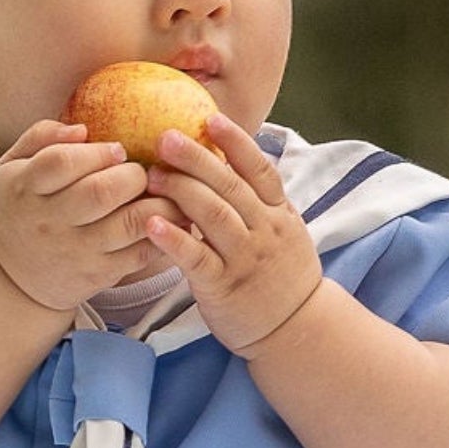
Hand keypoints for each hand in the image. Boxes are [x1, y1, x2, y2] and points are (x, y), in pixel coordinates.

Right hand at [0, 119, 190, 314]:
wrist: (13, 278)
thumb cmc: (21, 208)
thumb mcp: (12, 166)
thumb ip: (42, 137)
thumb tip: (82, 129)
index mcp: (25, 187)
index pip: (62, 162)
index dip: (97, 152)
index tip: (118, 150)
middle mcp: (48, 221)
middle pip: (101, 192)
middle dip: (133, 175)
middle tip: (140, 173)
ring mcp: (75, 251)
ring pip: (129, 224)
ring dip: (159, 203)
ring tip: (167, 192)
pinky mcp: (97, 276)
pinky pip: (140, 254)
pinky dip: (162, 234)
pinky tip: (167, 220)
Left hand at [143, 112, 323, 353]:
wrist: (297, 330)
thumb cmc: (281, 277)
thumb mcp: (284, 232)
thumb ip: (261, 201)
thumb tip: (232, 162)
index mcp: (278, 214)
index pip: (259, 170)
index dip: (235, 142)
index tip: (210, 117)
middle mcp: (264, 231)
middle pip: (230, 186)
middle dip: (196, 159)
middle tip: (164, 137)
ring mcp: (245, 259)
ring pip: (213, 216)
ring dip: (181, 192)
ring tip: (152, 175)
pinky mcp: (223, 287)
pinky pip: (196, 258)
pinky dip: (173, 239)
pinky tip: (151, 224)